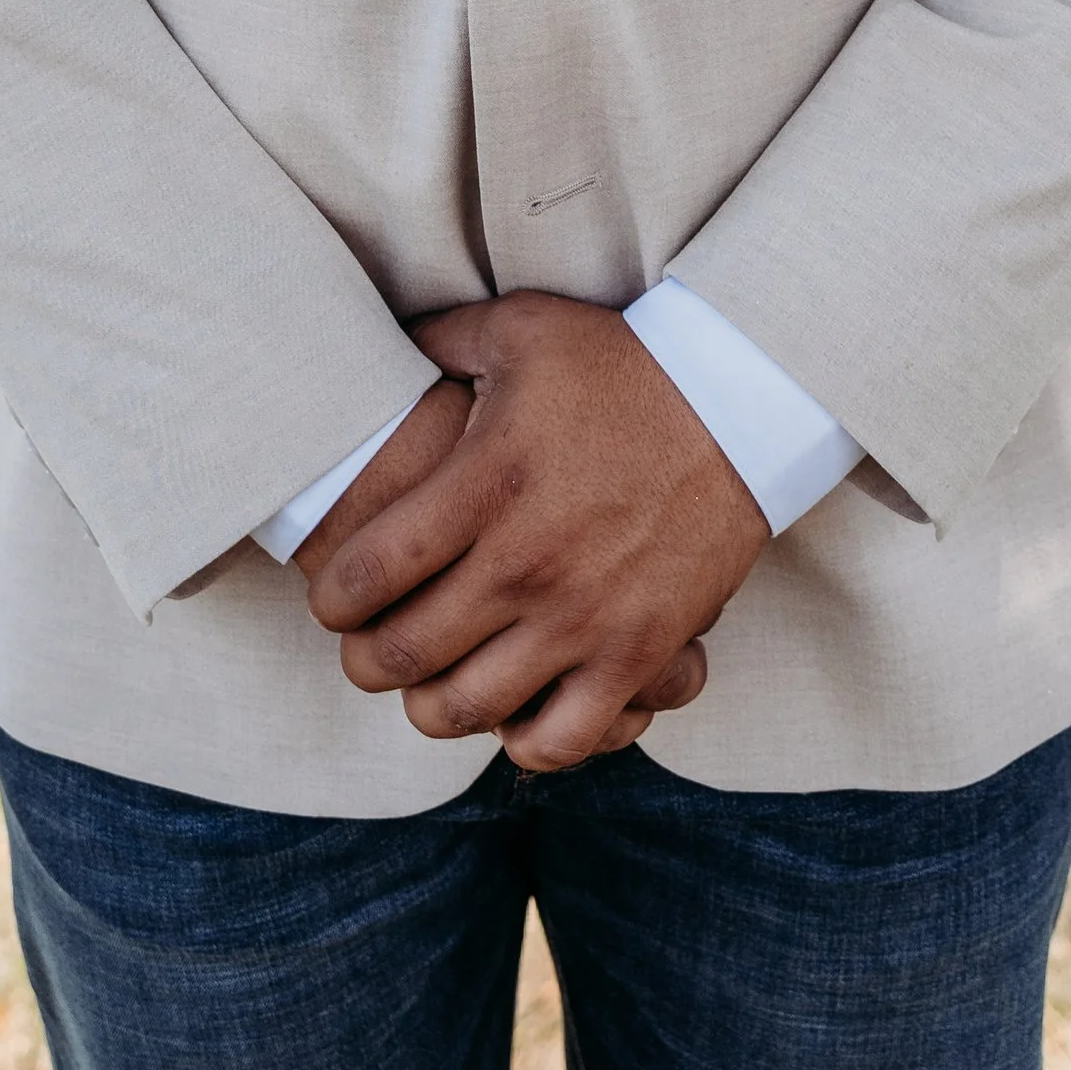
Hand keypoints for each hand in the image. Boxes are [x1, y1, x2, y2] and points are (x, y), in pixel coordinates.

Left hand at [300, 290, 768, 773]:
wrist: (738, 404)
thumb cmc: (619, 365)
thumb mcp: (521, 328)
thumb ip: (439, 339)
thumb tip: (382, 342)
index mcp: (486, 482)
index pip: (370, 572)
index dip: (332, 599)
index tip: (332, 598)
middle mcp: (526, 560)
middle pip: (403, 653)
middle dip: (365, 661)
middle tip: (365, 647)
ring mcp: (583, 617)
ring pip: (466, 708)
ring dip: (429, 705)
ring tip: (428, 682)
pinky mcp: (636, 654)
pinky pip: (560, 740)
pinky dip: (522, 741)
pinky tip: (513, 708)